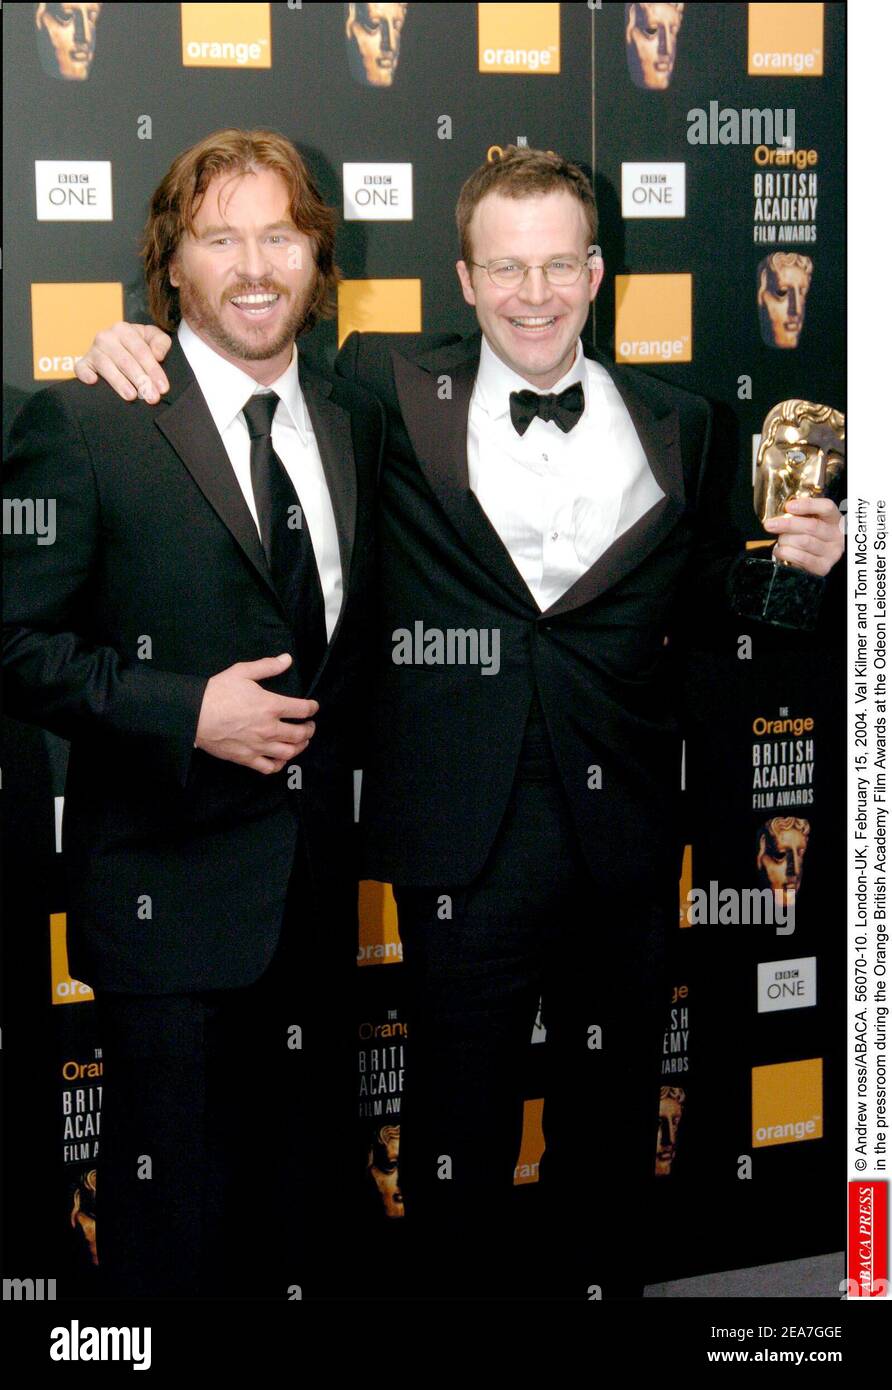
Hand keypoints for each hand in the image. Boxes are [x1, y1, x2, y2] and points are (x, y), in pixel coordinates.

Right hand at [74, 322, 171, 402]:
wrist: (117, 347)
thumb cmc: (138, 344)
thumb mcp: (152, 337)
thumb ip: (161, 342)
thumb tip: (158, 355)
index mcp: (124, 330)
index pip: (142, 352)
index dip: (154, 370)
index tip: (163, 388)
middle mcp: (106, 337)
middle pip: (126, 361)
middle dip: (141, 381)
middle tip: (152, 398)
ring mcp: (93, 350)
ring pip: (106, 366)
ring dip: (119, 382)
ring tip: (132, 396)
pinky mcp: (84, 362)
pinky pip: (81, 368)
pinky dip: (85, 374)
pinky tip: (94, 382)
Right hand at [194, 653, 317, 774]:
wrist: (194, 714)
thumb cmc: (217, 692)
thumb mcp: (243, 672)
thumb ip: (268, 666)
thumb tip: (287, 659)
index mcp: (271, 706)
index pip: (303, 710)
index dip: (312, 708)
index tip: (313, 707)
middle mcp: (269, 728)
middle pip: (301, 734)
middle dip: (310, 729)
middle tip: (309, 726)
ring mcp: (259, 746)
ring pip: (290, 752)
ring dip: (300, 747)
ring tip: (301, 742)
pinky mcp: (247, 758)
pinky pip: (270, 767)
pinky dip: (280, 764)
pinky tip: (281, 758)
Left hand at [762, 497, 844, 576]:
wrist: (816, 558)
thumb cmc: (810, 536)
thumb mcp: (810, 521)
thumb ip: (800, 514)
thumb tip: (783, 512)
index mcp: (834, 519)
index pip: (826, 507)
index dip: (807, 505)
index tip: (789, 506)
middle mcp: (836, 536)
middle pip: (812, 526)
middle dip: (787, 524)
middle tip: (770, 525)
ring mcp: (831, 552)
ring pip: (804, 542)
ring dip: (785, 540)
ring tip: (779, 540)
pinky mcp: (822, 567)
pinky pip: (801, 558)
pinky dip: (786, 553)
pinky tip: (779, 551)